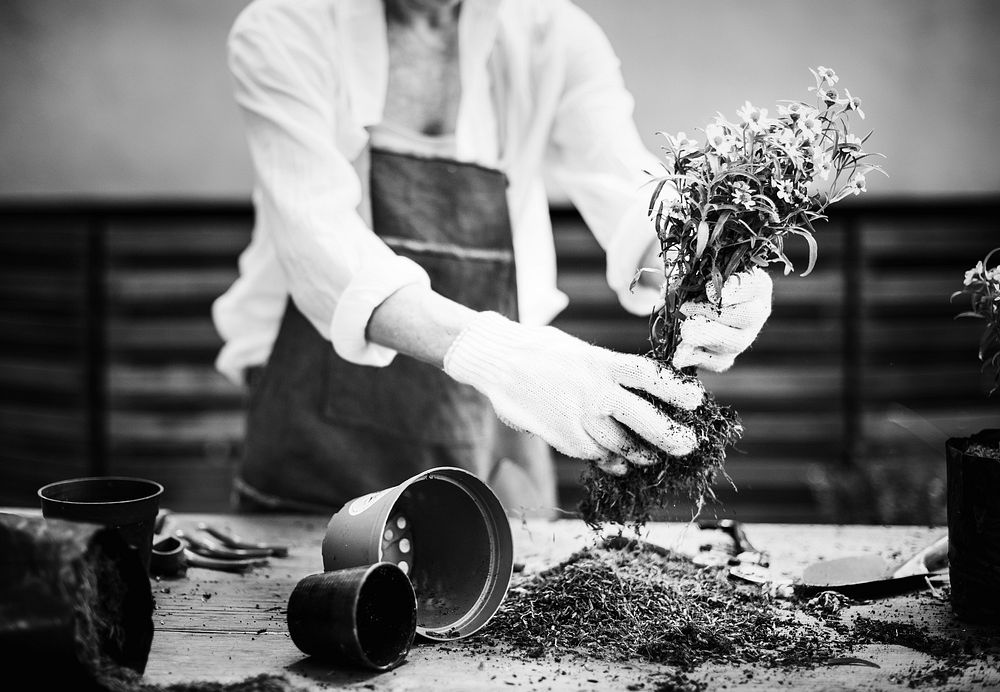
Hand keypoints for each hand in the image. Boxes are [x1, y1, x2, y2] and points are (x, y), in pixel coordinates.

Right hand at [443, 312, 703, 469]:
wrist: (497, 360)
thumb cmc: (542, 351)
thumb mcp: (580, 351)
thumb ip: (608, 372)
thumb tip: (639, 391)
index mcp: (601, 362)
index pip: (650, 377)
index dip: (676, 390)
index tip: (696, 400)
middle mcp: (594, 391)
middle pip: (645, 419)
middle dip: (671, 436)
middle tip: (688, 445)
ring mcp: (579, 417)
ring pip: (622, 445)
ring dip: (641, 454)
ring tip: (651, 457)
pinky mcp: (563, 438)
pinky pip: (596, 455)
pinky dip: (609, 460)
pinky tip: (616, 462)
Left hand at [672, 268, 772, 372]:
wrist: (689, 307)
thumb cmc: (698, 282)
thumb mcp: (695, 272)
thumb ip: (689, 277)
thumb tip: (670, 293)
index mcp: (756, 285)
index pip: (753, 284)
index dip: (735, 289)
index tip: (710, 292)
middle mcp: (756, 313)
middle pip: (748, 316)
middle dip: (714, 313)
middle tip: (686, 308)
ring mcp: (744, 338)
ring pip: (734, 342)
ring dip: (705, 336)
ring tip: (684, 330)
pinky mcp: (727, 358)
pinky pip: (717, 362)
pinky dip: (696, 357)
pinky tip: (680, 352)